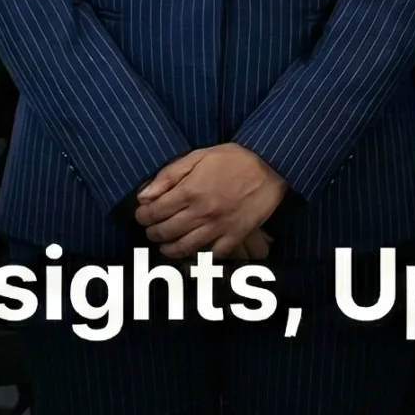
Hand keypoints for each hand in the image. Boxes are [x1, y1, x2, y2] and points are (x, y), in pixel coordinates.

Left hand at [134, 144, 286, 260]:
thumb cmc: (235, 158)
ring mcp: (219, 227)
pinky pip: (213, 255)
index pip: (155, 212)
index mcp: (191, 191)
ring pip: (184, 248)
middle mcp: (202, 212)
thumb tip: (144, 195)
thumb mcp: (199, 156)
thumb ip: (169, 175)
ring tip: (165, 245)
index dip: (143, 216)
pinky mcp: (235, 235)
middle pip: (166, 232)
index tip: (142, 214)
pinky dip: (199, 257)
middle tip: (151, 229)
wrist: (272, 165)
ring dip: (169, 249)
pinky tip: (192, 253)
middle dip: (152, 232)